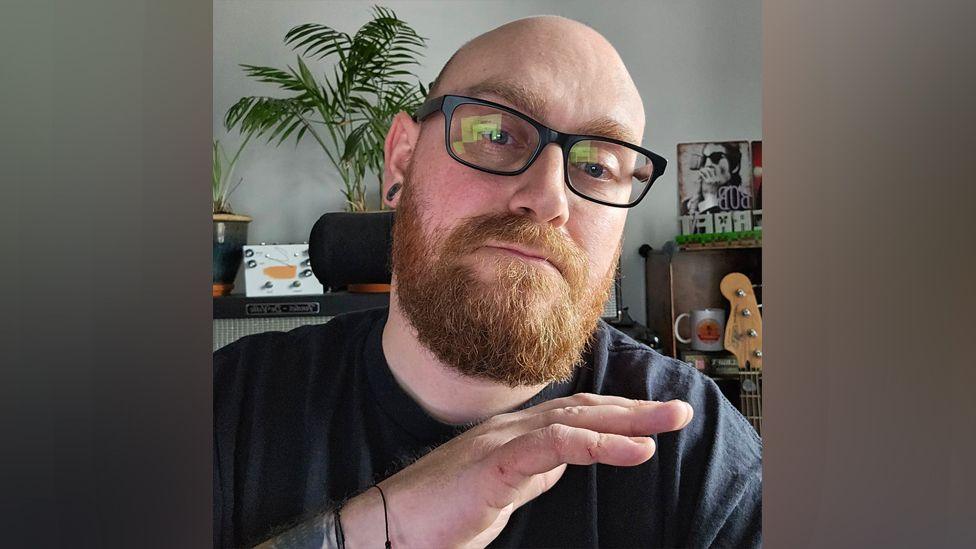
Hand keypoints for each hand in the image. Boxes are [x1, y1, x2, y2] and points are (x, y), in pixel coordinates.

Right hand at [339, 393, 693, 547]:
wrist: (391, 527)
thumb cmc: (440, 514)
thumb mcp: (501, 490)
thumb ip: (531, 472)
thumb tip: (565, 462)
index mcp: (514, 436)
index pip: (577, 415)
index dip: (618, 415)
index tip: (655, 419)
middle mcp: (512, 430)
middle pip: (585, 409)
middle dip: (635, 409)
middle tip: (679, 410)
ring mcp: (503, 442)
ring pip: (576, 418)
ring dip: (629, 419)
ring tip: (669, 421)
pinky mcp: (496, 464)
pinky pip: (555, 445)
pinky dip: (599, 444)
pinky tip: (634, 449)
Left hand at [698, 166, 723, 200]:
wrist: (710, 197)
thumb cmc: (712, 192)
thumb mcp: (715, 185)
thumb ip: (715, 180)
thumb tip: (714, 176)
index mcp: (718, 179)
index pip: (717, 169)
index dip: (714, 166)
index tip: (711, 165)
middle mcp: (715, 178)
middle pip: (711, 170)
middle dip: (707, 167)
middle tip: (704, 167)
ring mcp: (711, 180)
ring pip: (707, 171)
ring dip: (703, 170)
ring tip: (701, 169)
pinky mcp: (706, 181)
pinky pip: (703, 175)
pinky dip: (701, 173)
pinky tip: (699, 172)